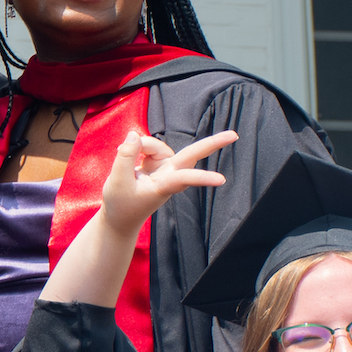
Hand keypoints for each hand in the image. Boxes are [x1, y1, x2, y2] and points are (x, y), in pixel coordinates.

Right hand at [96, 130, 235, 236]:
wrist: (120, 216)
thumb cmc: (121, 204)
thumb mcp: (116, 181)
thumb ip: (125, 156)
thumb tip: (134, 134)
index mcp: (163, 186)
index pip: (184, 179)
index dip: (201, 177)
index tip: (222, 180)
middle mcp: (169, 175)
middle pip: (192, 155)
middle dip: (213, 144)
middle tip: (234, 135)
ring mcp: (165, 168)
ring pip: (157, 144)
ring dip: (140, 145)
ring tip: (120, 154)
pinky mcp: (159, 163)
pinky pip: (149, 145)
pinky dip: (137, 147)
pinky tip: (127, 153)